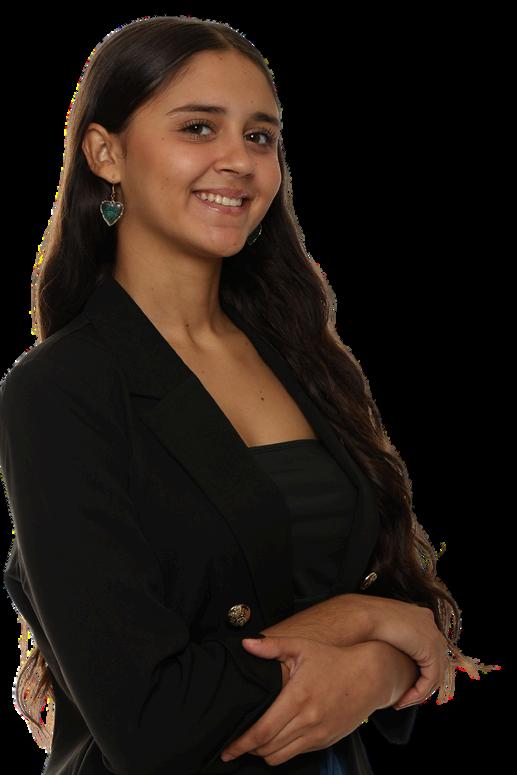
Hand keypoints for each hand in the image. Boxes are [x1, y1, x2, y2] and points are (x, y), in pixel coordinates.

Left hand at [220, 635, 384, 766]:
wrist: (369, 676)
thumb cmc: (333, 659)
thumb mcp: (302, 647)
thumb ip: (272, 646)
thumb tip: (246, 643)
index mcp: (297, 697)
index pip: (263, 731)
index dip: (242, 743)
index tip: (228, 748)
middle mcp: (307, 720)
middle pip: (268, 748)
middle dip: (248, 750)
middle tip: (235, 746)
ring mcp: (317, 733)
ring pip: (281, 756)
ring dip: (264, 753)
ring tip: (254, 744)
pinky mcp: (325, 741)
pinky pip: (297, 753)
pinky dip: (283, 751)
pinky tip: (276, 740)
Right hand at [364, 595, 451, 708]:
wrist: (364, 617)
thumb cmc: (365, 621)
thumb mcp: (383, 629)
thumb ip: (393, 638)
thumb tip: (389, 650)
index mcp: (420, 616)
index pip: (427, 648)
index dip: (417, 669)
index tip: (401, 683)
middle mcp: (430, 625)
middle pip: (434, 661)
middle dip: (421, 683)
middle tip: (404, 698)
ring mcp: (433, 637)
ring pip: (434, 674)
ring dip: (418, 693)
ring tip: (401, 703)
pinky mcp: (431, 651)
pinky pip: (430, 679)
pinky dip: (417, 693)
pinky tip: (402, 700)